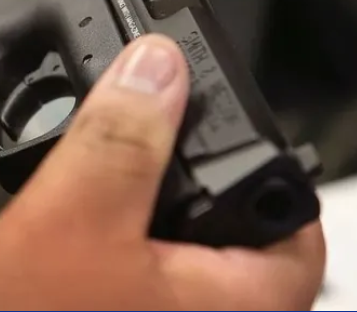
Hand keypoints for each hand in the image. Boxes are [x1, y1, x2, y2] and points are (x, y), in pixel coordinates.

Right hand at [0, 35, 325, 309]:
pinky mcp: (105, 306)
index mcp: (223, 307)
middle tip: (151, 114)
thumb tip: (157, 68)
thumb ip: (119, 142)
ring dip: (136, 179)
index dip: (257, 153)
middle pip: (222, 215)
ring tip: (107, 142)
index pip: (288, 220)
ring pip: (166, 227)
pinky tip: (74, 186)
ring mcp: (147, 311)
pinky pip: (124, 246)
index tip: (216, 110)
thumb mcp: (68, 222)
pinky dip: (105, 206)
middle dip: (182, 157)